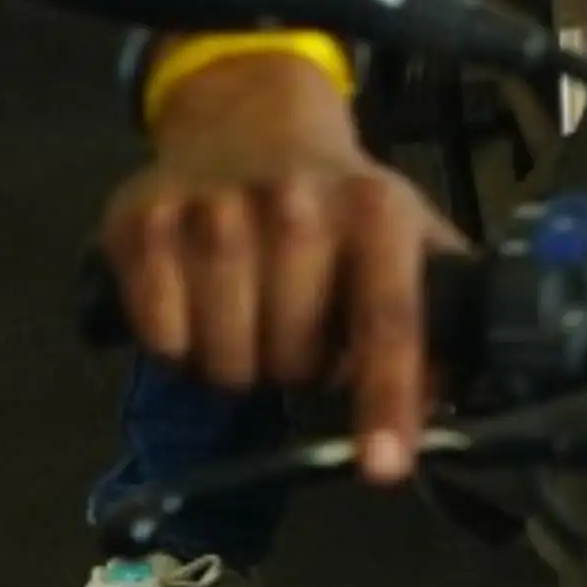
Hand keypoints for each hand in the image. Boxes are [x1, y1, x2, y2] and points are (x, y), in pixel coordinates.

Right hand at [100, 51, 452, 483]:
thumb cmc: (338, 200)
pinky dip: (178, 348)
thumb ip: (437, 314)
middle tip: (294, 333)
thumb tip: (443, 404)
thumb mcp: (406, 237)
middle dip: (296, 370)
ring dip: (236, 365)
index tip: (384, 465)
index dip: (386, 399)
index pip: (387, 321)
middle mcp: (296, 205)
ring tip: (248, 322)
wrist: (251, 121)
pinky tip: (196, 309)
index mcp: (376, 212)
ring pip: (223, 359)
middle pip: (292, 358)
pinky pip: (161, 339)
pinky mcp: (143, 223)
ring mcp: (213, 211)